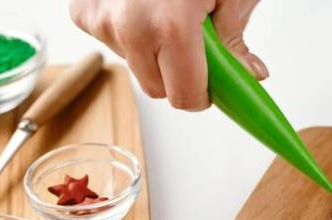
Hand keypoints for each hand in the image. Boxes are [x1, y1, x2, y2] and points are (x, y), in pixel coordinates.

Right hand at [69, 0, 267, 110]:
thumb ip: (236, 40)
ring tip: (168, 9)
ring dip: (154, 50)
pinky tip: (143, 3)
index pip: (185, 97)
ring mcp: (100, 17)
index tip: (214, 86)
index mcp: (170, 25)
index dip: (204, 95)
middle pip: (158, 88)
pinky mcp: (82, 8)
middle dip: (180, 73)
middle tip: (197, 39)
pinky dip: (129, 30)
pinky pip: (111, 41)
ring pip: (134, 65)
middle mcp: (129, 26)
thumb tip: (249, 75)